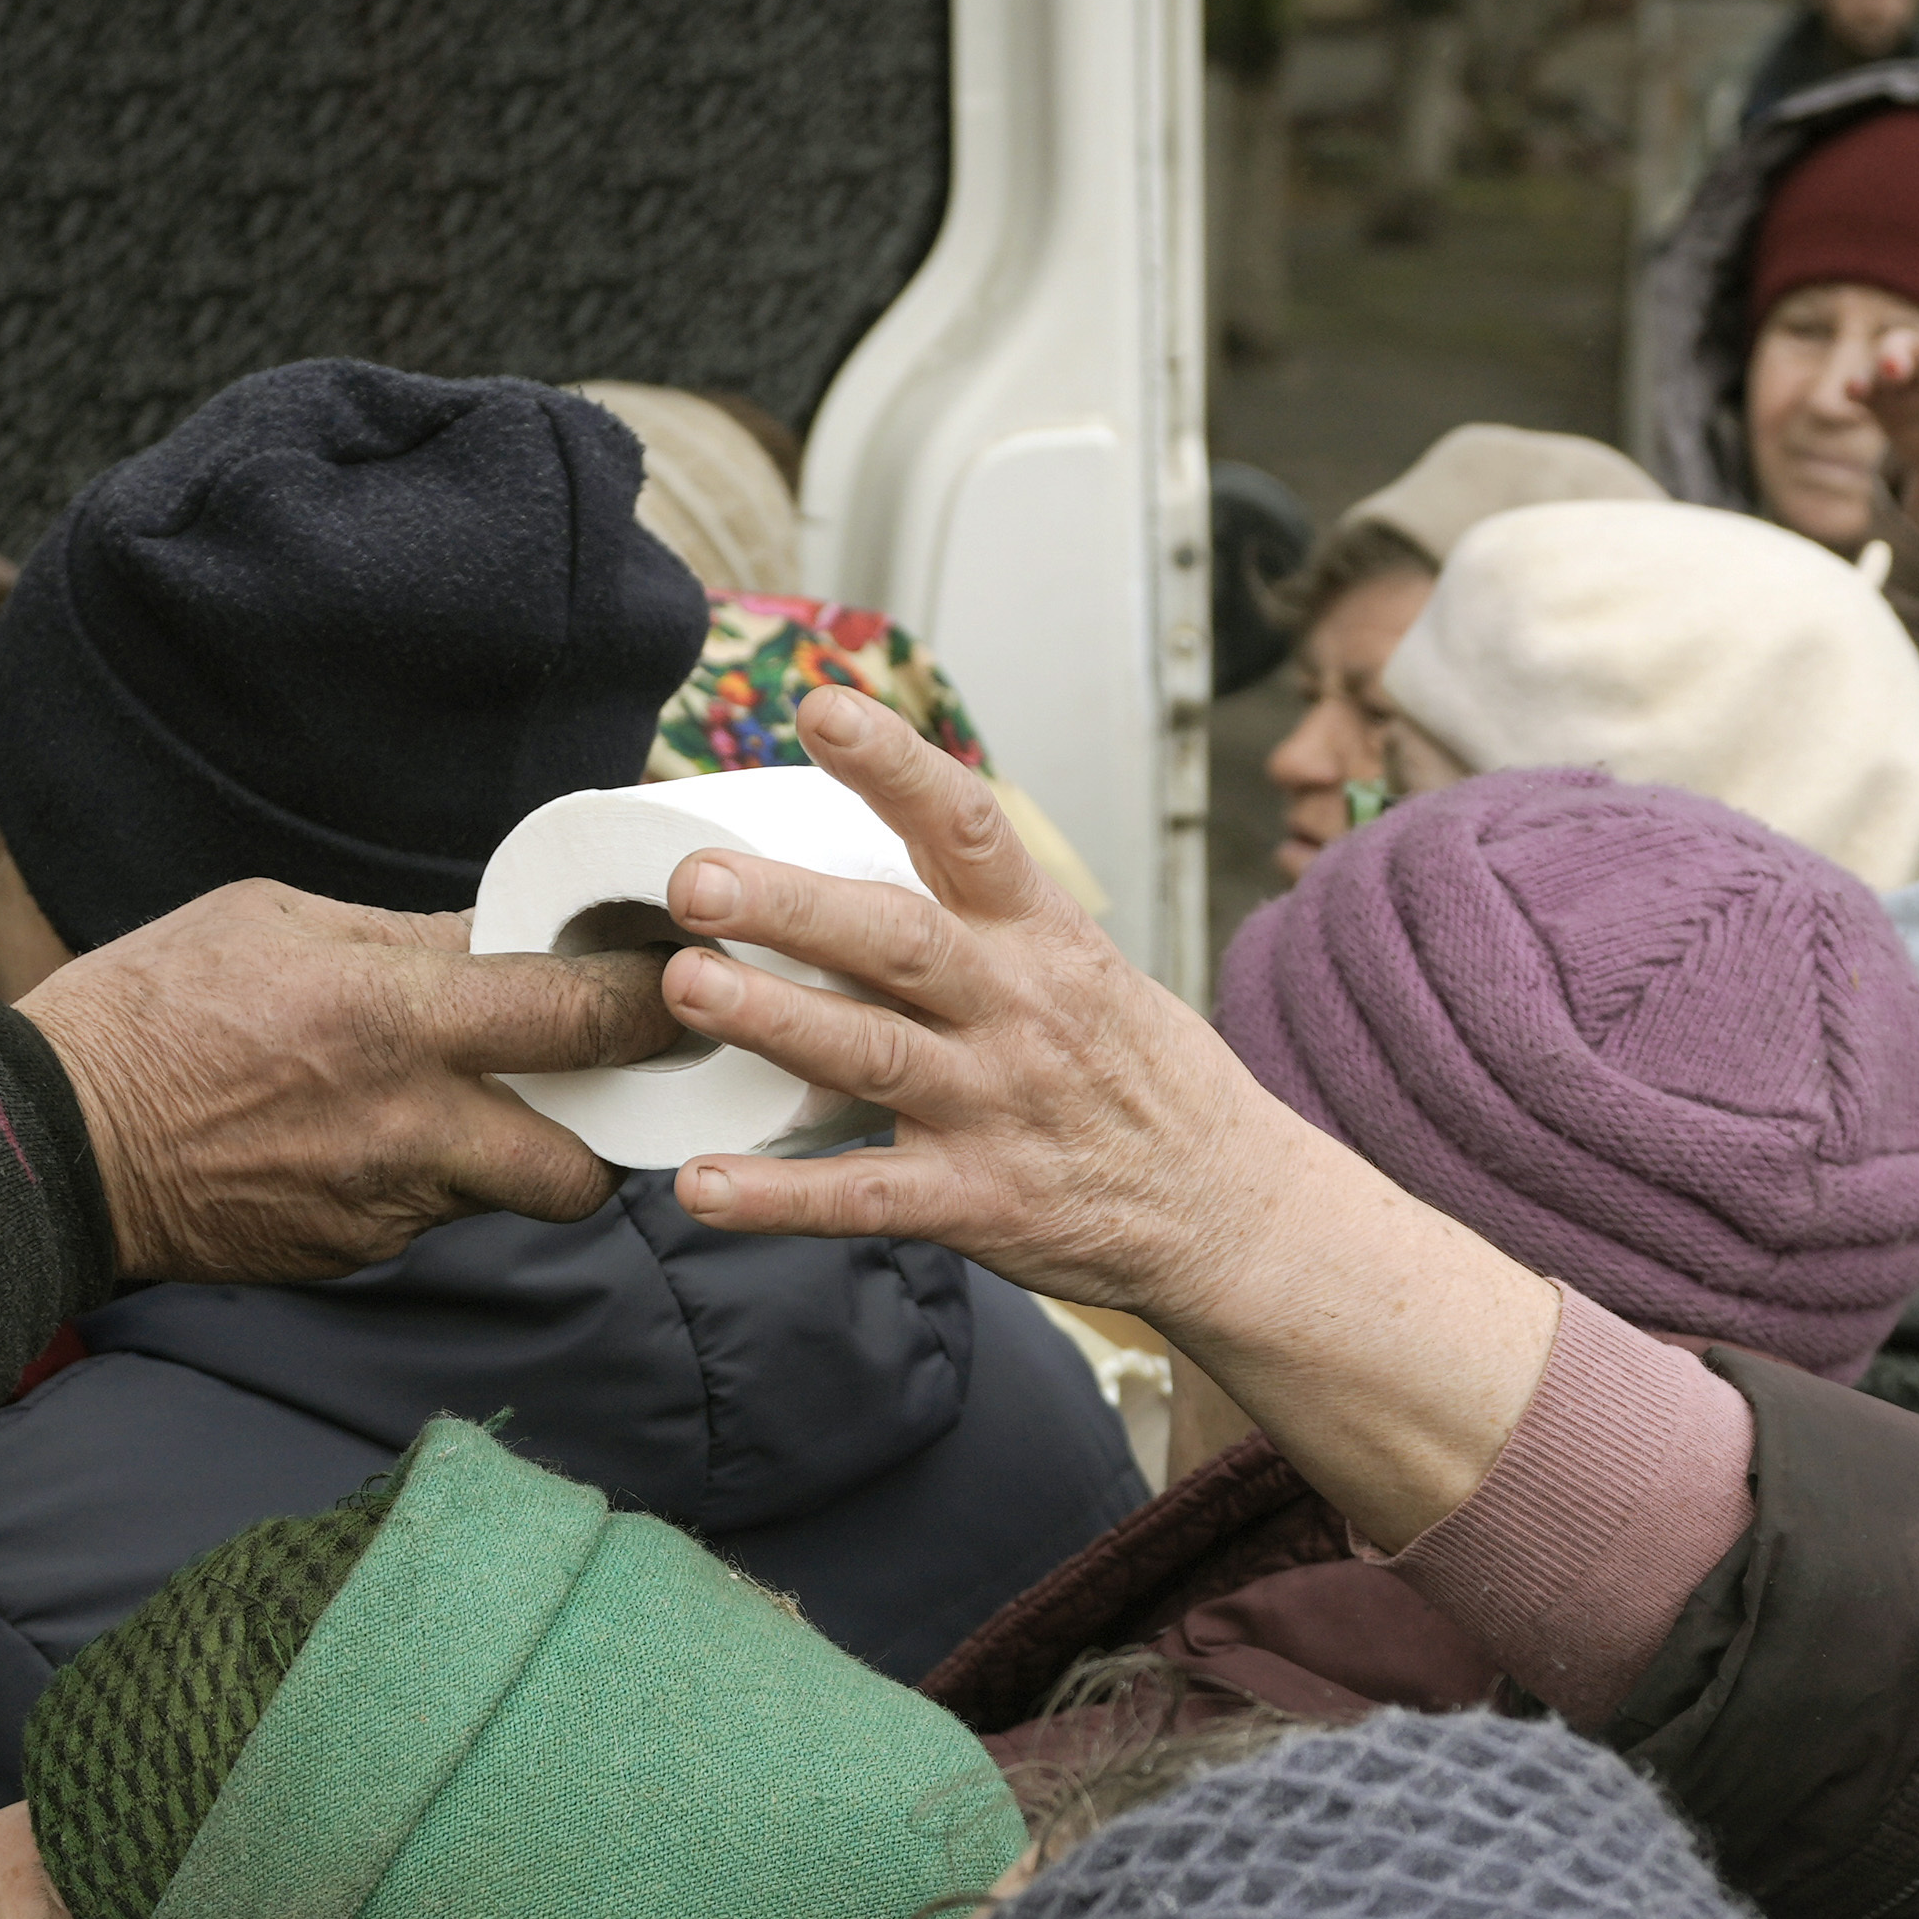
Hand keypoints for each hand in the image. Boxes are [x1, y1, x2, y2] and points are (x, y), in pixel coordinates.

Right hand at [20, 889, 644, 1282]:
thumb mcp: (277, 920)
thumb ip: (406, 937)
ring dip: (510, 1156)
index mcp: (395, 1017)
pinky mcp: (352, 1253)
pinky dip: (427, 1181)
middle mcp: (409, 1126)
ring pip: (505, 1197)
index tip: (685, 984)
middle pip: (582, 1167)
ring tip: (463, 1102)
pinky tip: (370, 1139)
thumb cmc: (153, 1007)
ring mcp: (384, 1205)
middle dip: (604, 1134)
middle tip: (593, 1087)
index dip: (654, 1004)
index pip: (578, 1017)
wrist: (54, 1142)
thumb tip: (503, 936)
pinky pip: (428, 1218)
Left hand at [643, 682, 1308, 1318]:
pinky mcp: (978, 1202)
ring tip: (685, 987)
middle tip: (696, 878)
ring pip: (872, 1054)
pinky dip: (781, 1197)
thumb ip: (981, 923)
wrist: (1233, 1210)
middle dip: (792, 905)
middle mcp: (1017, 1011)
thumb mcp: (1085, 971)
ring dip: (774, 1020)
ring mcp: (995, 1107)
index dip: (895, 764)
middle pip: (897, 940)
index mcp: (1041, 938)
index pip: (970, 826)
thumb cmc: (1143, 1081)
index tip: (821, 708)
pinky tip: (703, 1185)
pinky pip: (866, 1196)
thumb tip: (867, 853)